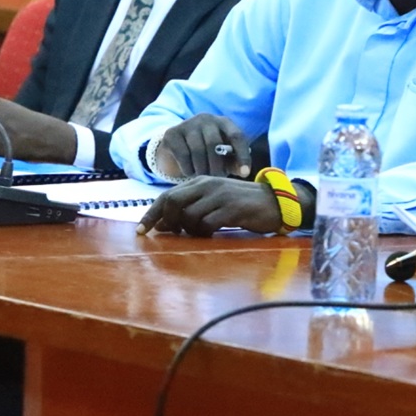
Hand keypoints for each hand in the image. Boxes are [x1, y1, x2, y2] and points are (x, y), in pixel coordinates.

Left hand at [136, 176, 283, 235]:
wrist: (273, 202)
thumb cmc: (240, 205)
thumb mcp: (213, 201)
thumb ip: (189, 208)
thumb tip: (163, 225)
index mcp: (200, 181)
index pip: (166, 196)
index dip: (151, 214)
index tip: (141, 230)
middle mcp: (207, 184)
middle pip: (172, 203)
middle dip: (167, 222)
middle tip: (174, 234)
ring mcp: (219, 196)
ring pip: (188, 216)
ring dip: (189, 231)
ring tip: (201, 233)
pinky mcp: (231, 208)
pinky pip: (206, 225)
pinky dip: (204, 234)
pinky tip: (212, 234)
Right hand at [154, 114, 250, 179]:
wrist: (179, 146)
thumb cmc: (209, 153)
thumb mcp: (225, 156)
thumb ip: (235, 163)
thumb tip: (244, 172)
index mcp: (224, 122)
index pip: (237, 136)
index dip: (242, 155)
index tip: (245, 173)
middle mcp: (207, 119)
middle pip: (214, 144)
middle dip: (217, 166)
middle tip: (216, 178)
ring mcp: (188, 124)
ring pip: (198, 150)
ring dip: (202, 169)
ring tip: (204, 176)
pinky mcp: (172, 133)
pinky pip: (183, 155)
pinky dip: (188, 168)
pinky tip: (190, 172)